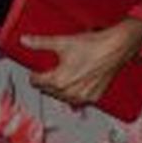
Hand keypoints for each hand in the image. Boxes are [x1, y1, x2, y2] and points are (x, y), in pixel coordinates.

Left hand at [24, 19, 141, 106]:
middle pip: (48, 91)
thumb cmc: (93, 46)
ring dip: (59, 90)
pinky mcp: (94, 98)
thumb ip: (40, 43)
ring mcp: (82, 97)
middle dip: (47, 82)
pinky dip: (74, 94)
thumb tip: (25, 41)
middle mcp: (70, 93)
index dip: (34, 74)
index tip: (35, 71)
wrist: (116, 48)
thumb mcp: (62, 42)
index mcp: (59, 80)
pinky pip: (78, 101)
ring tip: (62, 77)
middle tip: (49, 71)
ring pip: (62, 98)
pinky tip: (76, 84)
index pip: (36, 82)